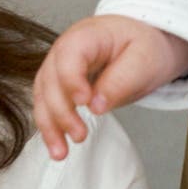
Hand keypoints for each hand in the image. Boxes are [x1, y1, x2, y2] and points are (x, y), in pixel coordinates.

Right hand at [33, 14, 187, 158]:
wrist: (144, 40)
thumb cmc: (144, 45)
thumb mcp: (143, 60)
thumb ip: (120, 81)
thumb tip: (96, 106)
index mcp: (86, 36)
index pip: (69, 56)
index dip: (71, 80)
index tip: (84, 102)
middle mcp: (65, 50)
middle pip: (51, 79)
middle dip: (61, 111)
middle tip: (80, 135)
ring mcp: (60, 67)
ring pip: (43, 96)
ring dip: (49, 125)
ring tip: (61, 152)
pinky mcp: (61, 85)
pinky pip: (48, 105)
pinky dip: (51, 127)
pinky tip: (57, 147)